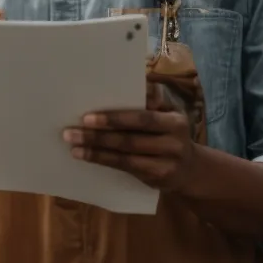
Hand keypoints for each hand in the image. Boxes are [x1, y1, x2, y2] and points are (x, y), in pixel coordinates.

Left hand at [64, 84, 198, 192]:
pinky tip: (85, 156)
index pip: (142, 119)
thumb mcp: (169, 115)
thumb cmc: (172, 135)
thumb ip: (153, 102)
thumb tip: (136, 82)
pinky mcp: (157, 180)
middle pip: (130, 139)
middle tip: (70, 132)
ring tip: (73, 145)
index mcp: (175, 121)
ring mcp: (166, 164)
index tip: (87, 117)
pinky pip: (125, 169)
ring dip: (95, 151)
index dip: (115, 119)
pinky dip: (103, 161)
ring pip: (124, 157)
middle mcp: (174, 143)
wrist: (191, 170)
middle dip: (98, 136)